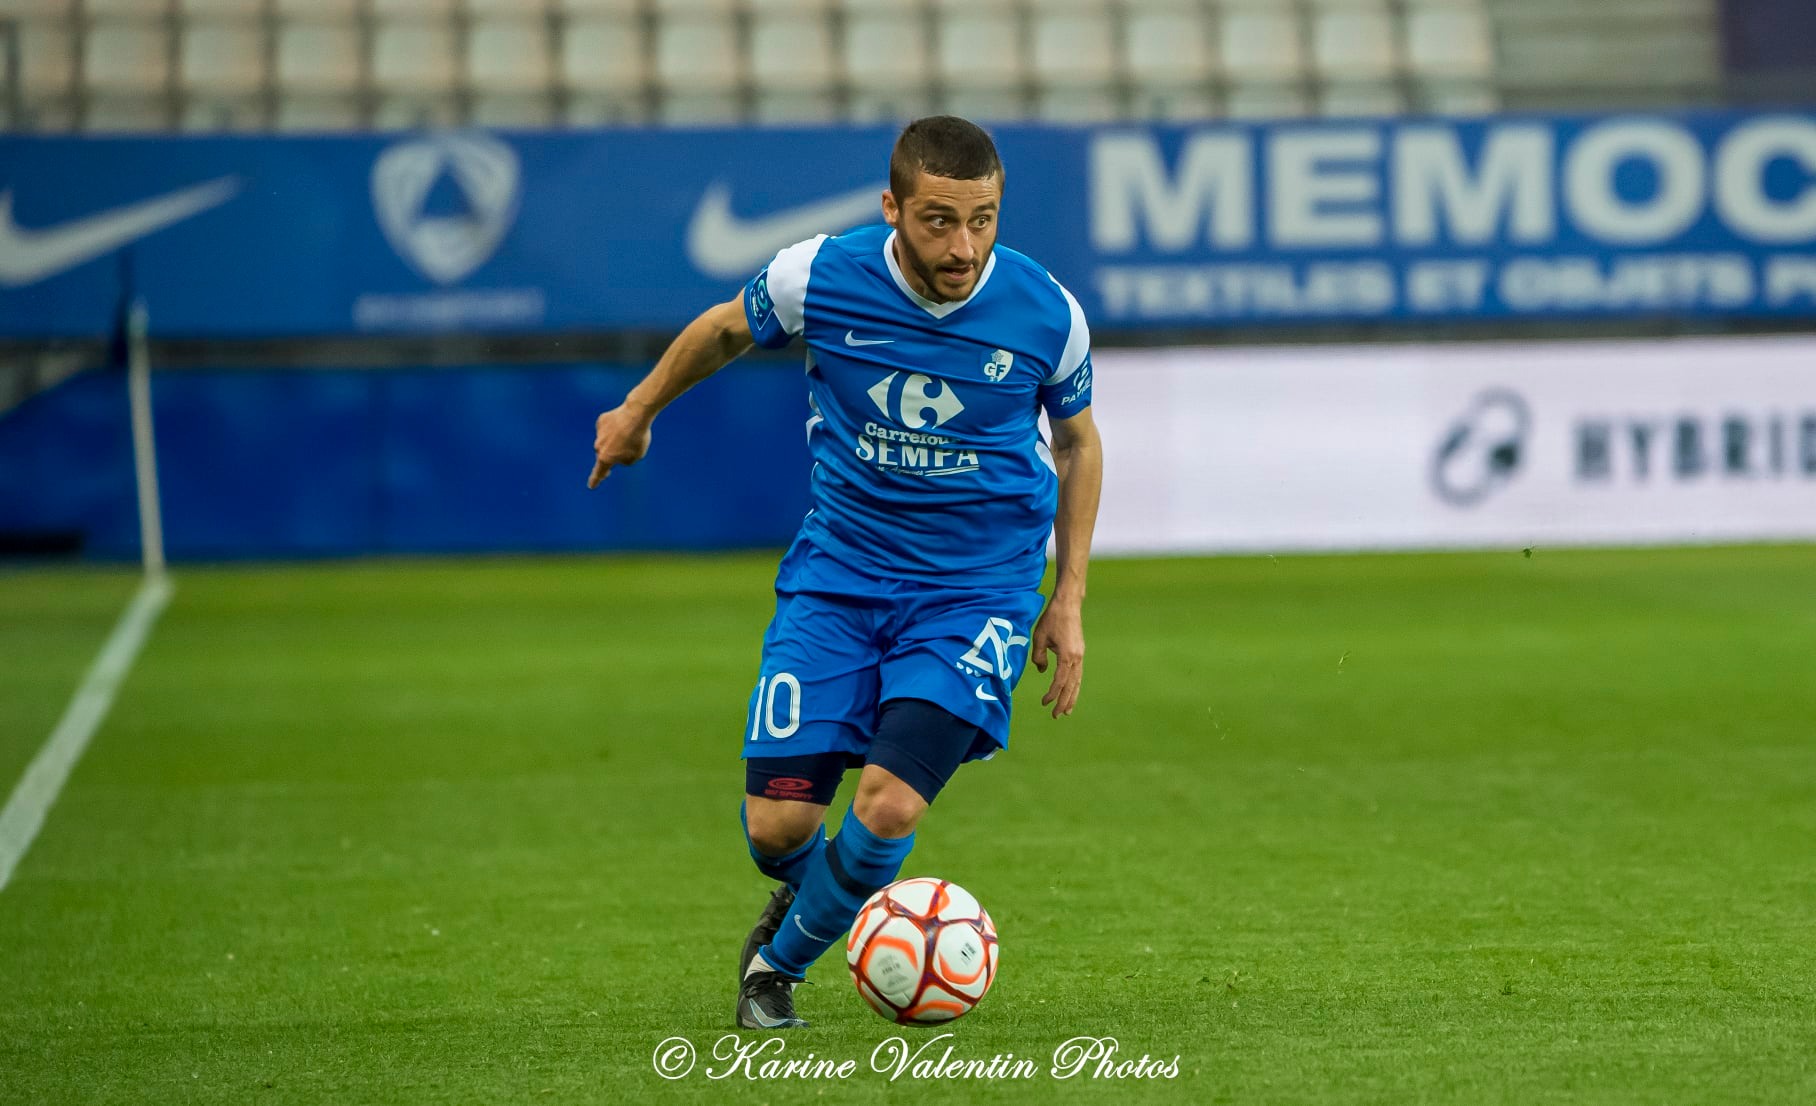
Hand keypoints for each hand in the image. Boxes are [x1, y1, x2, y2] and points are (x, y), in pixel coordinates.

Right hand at [587, 405, 652, 487]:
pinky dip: (614, 427)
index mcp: (606, 458)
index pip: (599, 472)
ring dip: (615, 439)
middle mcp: (599, 446)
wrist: (635, 414)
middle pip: (604, 454)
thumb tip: (619, 456)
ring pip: (605, 440)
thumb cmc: (638, 438)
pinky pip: (607, 428)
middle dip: (612, 454)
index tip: (591, 485)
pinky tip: (623, 423)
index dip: (595, 480)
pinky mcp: (601, 421)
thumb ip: (625, 460)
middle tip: (625, 449)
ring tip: (630, 433)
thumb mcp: (636, 456)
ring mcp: (599, 433)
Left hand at [1030, 599, 1084, 717]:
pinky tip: (1071, 693)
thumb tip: (1042, 671)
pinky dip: (1075, 686)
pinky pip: (1078, 674)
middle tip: (1056, 716)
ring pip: (1077, 682)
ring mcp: (1080, 656)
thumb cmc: (1052, 619)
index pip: (1060, 681)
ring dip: (1072, 697)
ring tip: (1067, 711)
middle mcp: (1077, 658)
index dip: (1053, 694)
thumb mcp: (1039, 637)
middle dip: (1064, 702)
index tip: (1045, 702)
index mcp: (1067, 656)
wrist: (1068, 604)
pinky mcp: (1080, 653)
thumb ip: (1038, 656)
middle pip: (1071, 686)